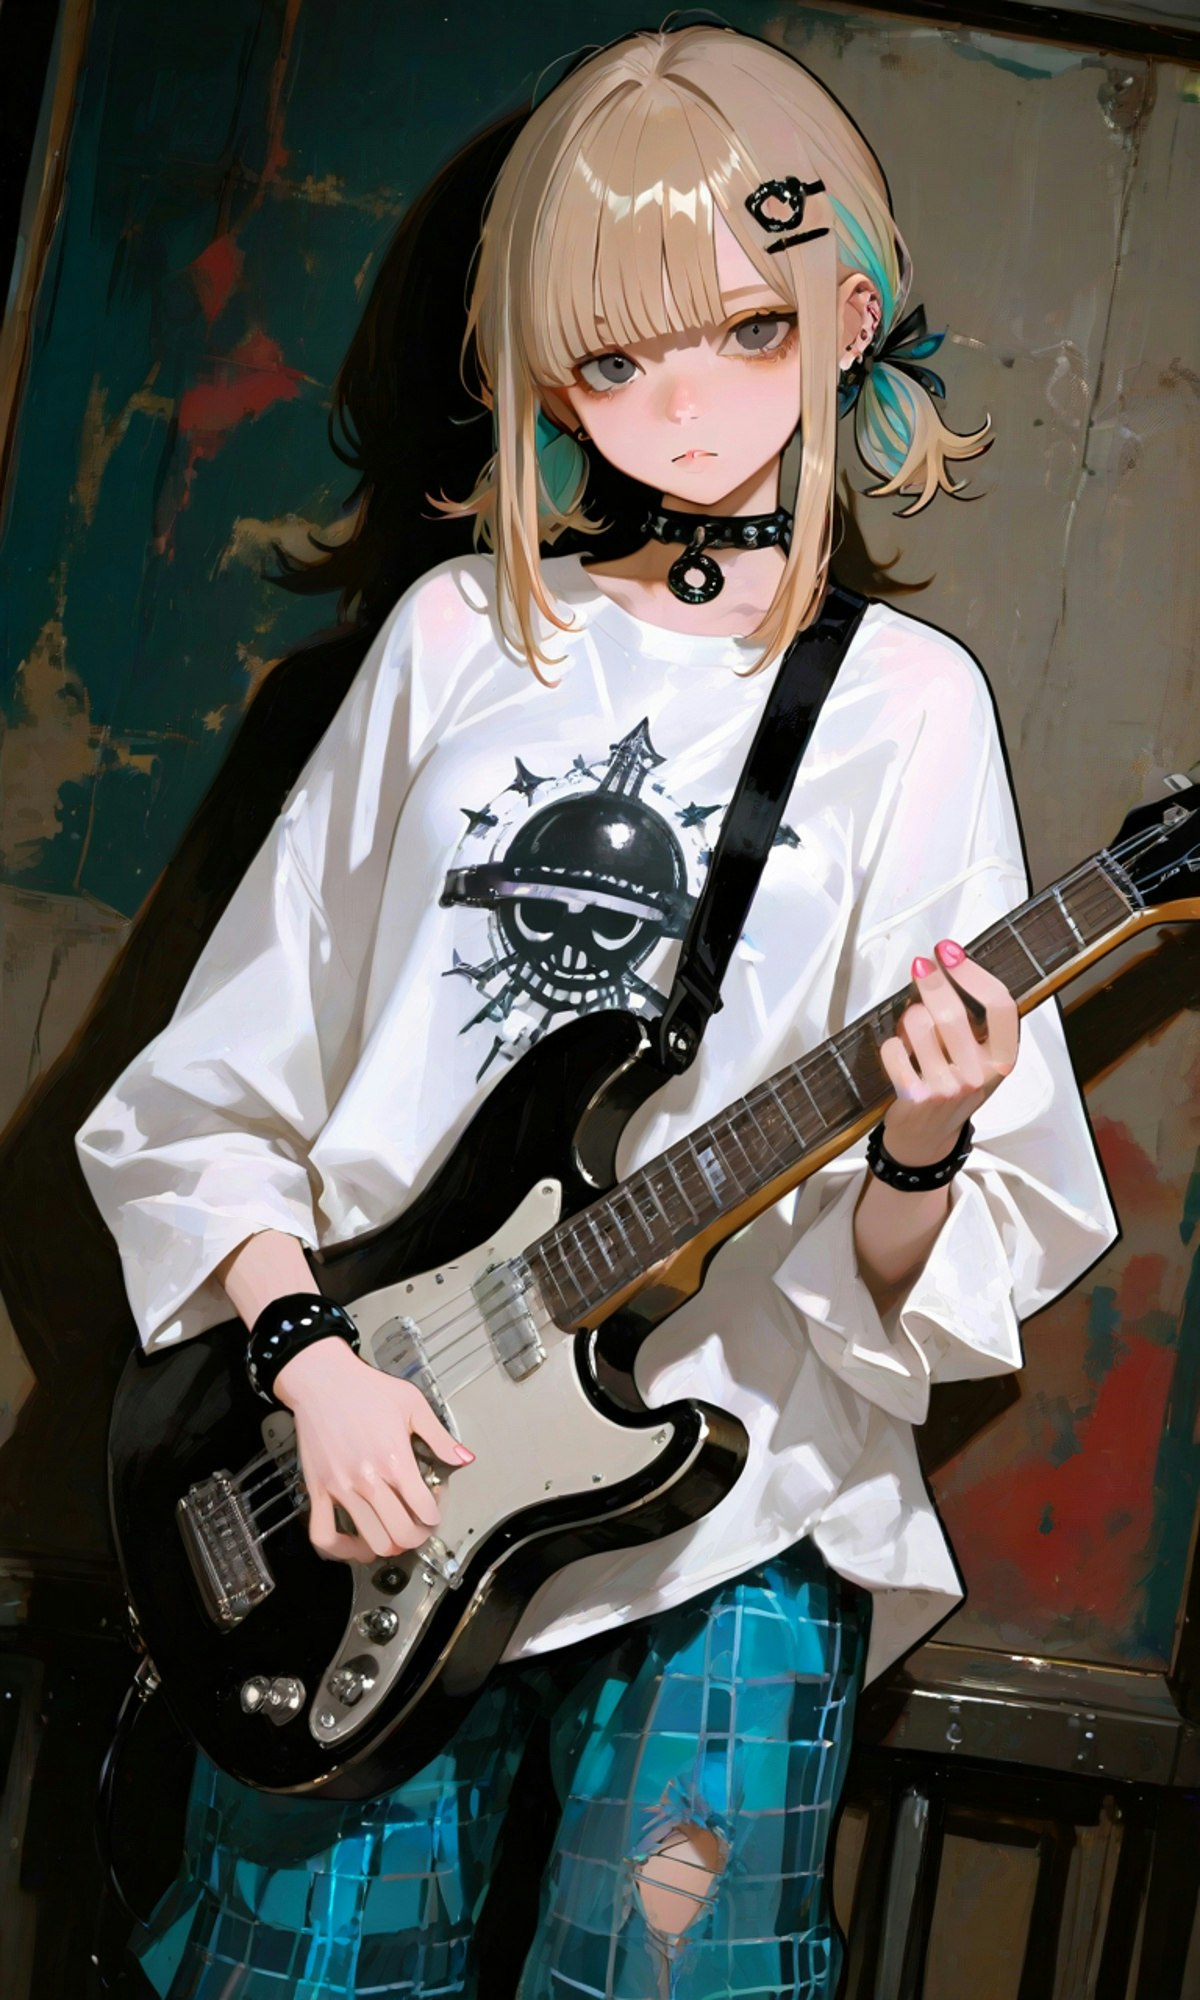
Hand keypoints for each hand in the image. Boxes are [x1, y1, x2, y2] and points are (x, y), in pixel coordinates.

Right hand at [273, 1336, 473, 1563]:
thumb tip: (465, 1458)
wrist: (322, 1379)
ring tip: (393, 1534)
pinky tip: (355, 1543)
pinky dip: (341, 1550)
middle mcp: (368, 1480)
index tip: (433, 1507)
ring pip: (370, 1541)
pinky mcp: (317, 1490)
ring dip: (388, 1545)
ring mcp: (340, 1488)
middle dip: (417, 1536)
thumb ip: (440, 1437)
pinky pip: (323, 1535)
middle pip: (401, 1534)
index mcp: (395, 1459)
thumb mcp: (412, 1404)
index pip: (424, 1510)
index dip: (435, 1516)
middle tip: (418, 1525)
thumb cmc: (366, 1389)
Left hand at [879, 938, 1018, 1167]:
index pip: (1000, 1005)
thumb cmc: (954, 1086)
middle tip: (921, 965)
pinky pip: (893, 1048)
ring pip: (918, 1025)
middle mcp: (981, 1074)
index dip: (973, 973)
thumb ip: (974, 1022)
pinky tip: (899, 1056)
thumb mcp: (980, 1058)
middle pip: (953, 1012)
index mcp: (1003, 1058)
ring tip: (911, 1031)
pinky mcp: (917, 1096)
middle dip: (932, 981)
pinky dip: (890, 1045)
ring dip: (909, 1019)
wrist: (929, 1138)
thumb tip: (944, 965)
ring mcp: (949, 1086)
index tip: (950, 952)